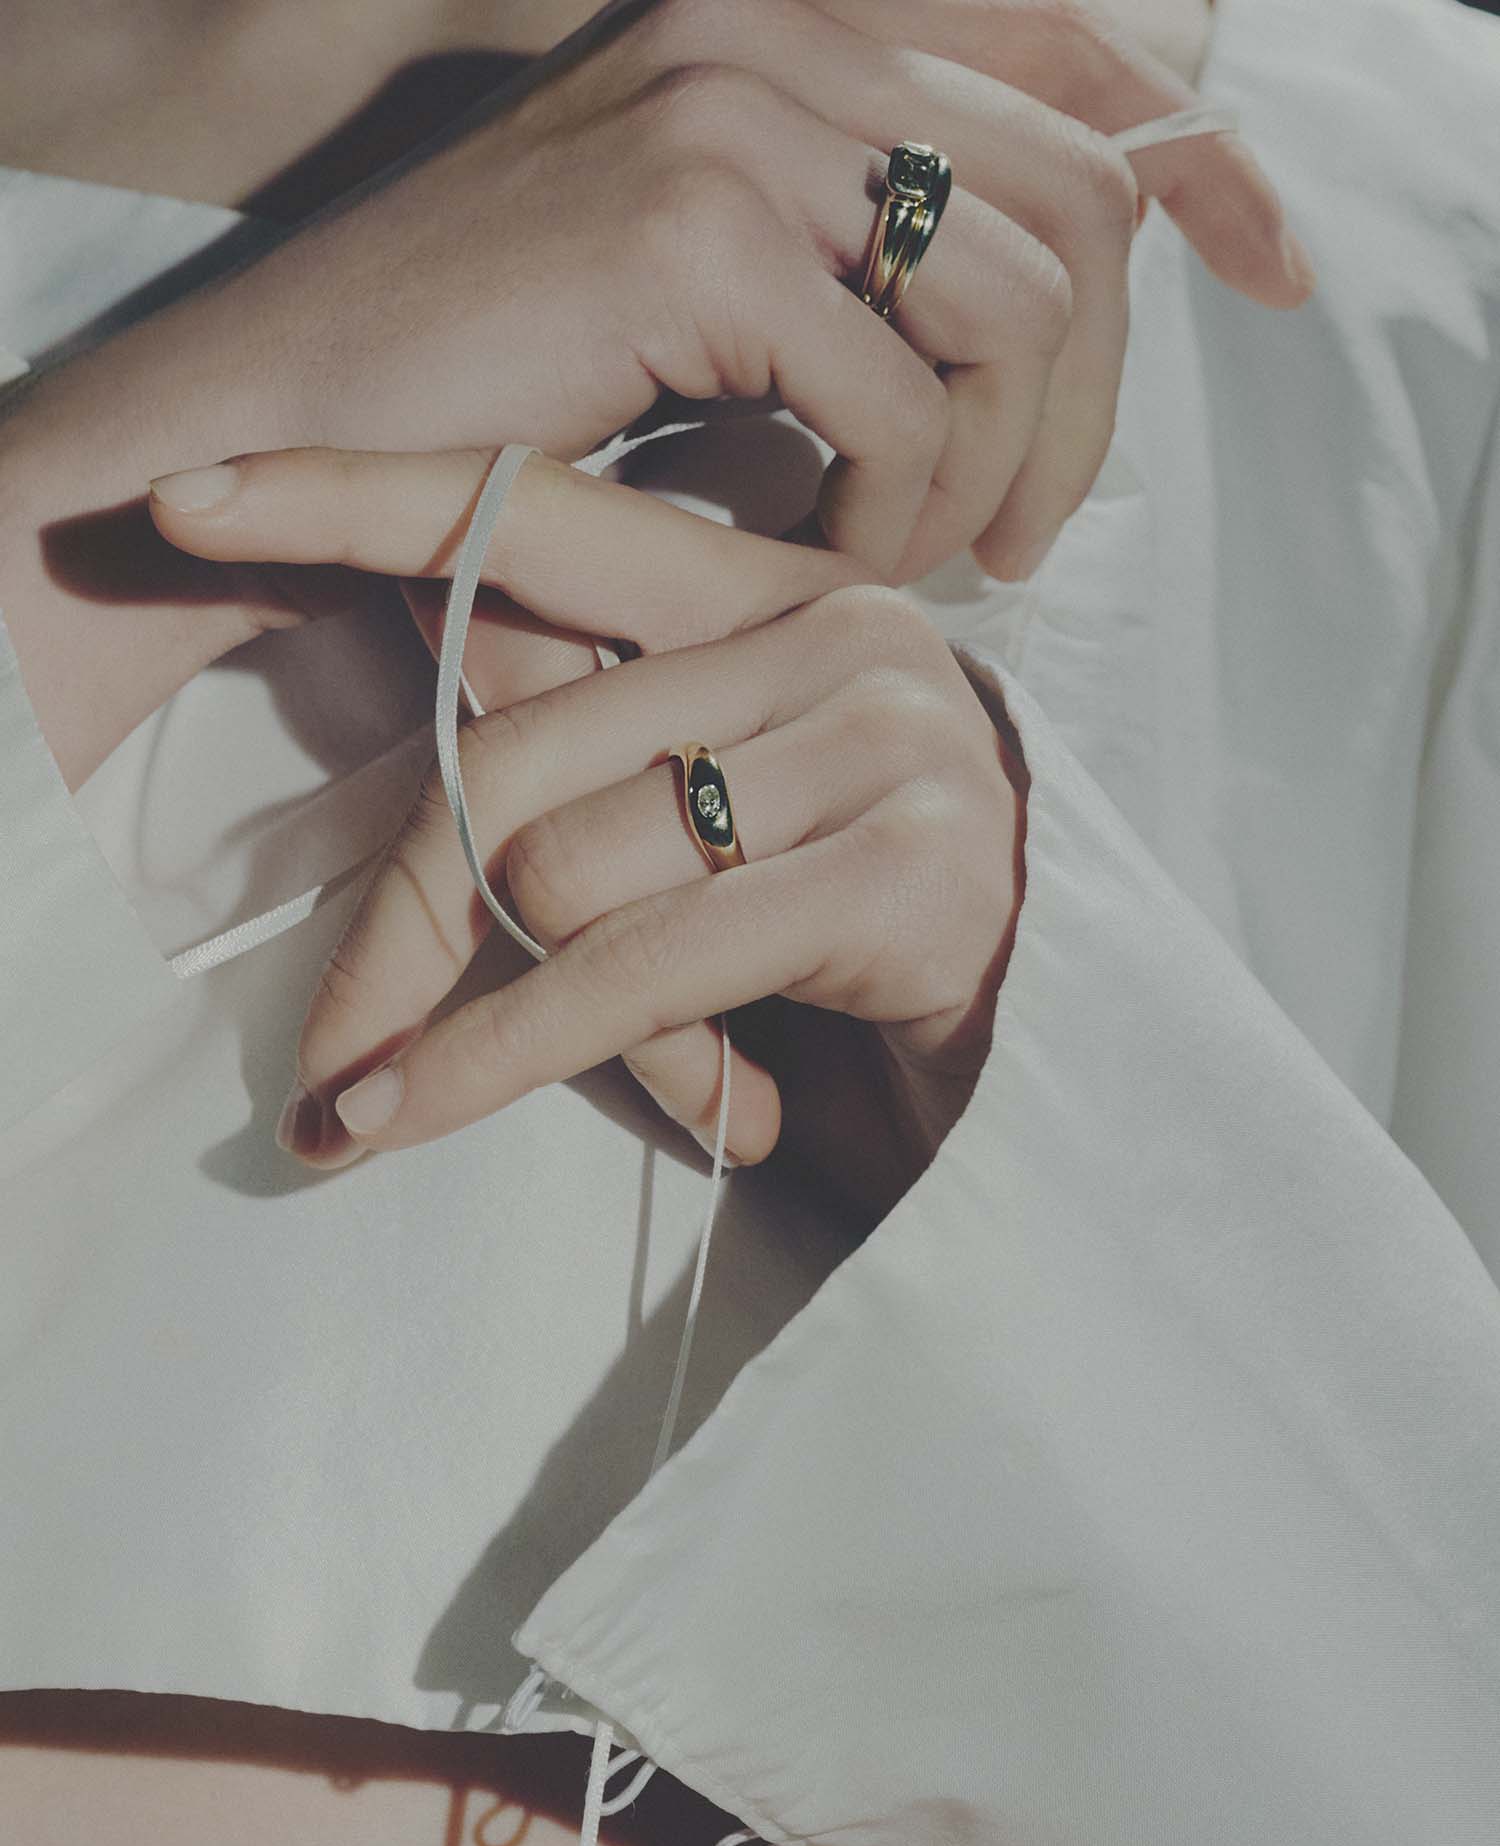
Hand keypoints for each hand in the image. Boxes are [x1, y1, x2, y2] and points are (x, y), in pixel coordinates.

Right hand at [5, 0, 1308, 785]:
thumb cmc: (498, 399)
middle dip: (1090, 409)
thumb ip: (873, 284)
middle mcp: (783, 41)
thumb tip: (1041, 347)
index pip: (1083, 75)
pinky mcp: (688, 232)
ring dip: (986, 473)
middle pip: (1077, 210)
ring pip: (1013, 307)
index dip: (1207, 173)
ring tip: (907, 560)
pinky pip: (897, 400)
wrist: (286, 425)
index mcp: (805, 42)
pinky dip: (886, 507)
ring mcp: (734, 120)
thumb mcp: (718, 313)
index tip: (1278, 273)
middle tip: (1024, 542)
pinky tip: (817, 551)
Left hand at [153, 445, 1024, 1211]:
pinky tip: (407, 1113)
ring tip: (493, 1076)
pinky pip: (631, 965)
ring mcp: (879, 737)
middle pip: (515, 750)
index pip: (537, 514)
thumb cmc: (851, 914)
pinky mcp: (898, 866)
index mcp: (771, 585)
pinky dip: (499, 1054)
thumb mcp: (714, 815)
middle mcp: (834, 629)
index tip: (194, 497)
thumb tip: (406, 855)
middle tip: (329, 1048)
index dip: (361, 497)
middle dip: (403, 923)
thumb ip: (588, 772)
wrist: (1053, 1018)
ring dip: (503, 1007)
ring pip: (564, 864)